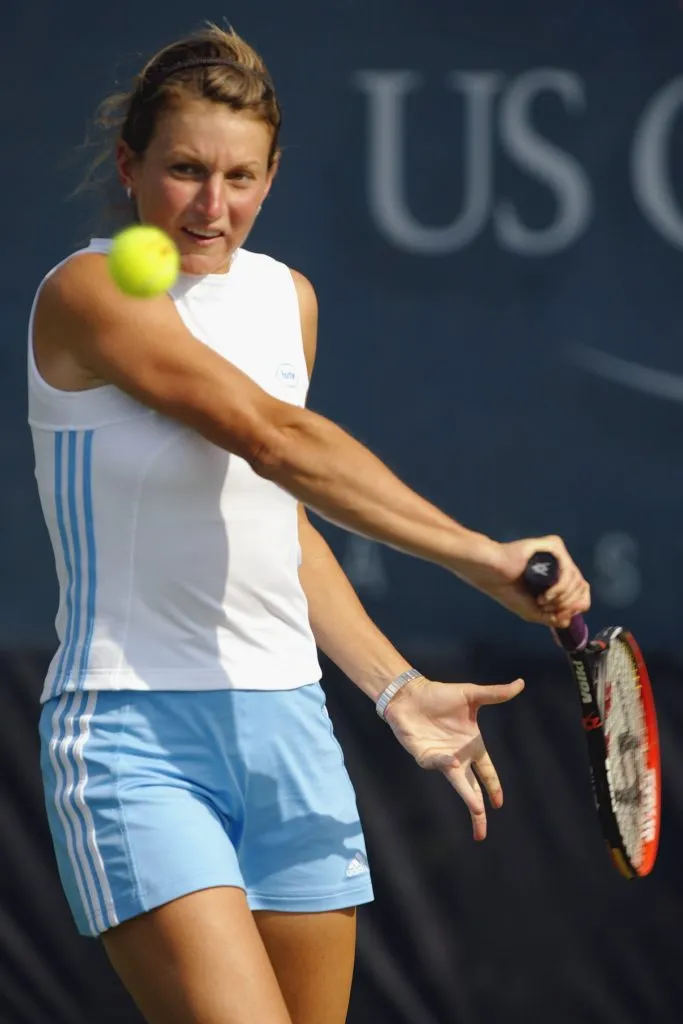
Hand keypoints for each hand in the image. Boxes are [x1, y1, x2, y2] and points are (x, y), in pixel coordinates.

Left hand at [384, 675, 524, 839]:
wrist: (410, 694)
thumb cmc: (440, 695)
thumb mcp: (472, 695)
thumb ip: (496, 694)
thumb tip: (521, 683)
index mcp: (472, 746)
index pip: (486, 773)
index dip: (494, 788)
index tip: (500, 803)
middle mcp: (458, 757)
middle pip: (472, 789)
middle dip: (478, 811)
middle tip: (482, 833)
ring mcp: (441, 759)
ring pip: (457, 784)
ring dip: (467, 796)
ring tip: (477, 810)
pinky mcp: (424, 756)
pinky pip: (437, 764)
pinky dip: (446, 764)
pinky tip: (454, 762)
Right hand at [460, 534, 589, 628]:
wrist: (492, 576)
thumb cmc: (508, 591)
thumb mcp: (534, 612)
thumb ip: (554, 618)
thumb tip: (570, 618)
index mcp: (559, 577)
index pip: (583, 591)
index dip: (578, 606)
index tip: (562, 614)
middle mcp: (561, 564)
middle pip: (582, 587)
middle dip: (567, 604)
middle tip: (546, 608)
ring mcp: (558, 554)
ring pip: (576, 580)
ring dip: (562, 598)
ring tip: (542, 601)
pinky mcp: (552, 546)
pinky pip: (568, 569)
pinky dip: (560, 587)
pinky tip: (545, 594)